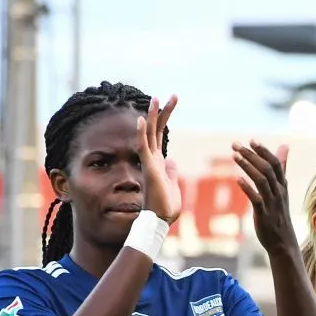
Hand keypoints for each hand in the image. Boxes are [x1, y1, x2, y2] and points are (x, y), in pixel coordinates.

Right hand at [138, 96, 182, 223]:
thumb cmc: (166, 206)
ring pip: (149, 134)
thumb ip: (171, 172)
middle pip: (157, 129)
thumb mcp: (173, 185)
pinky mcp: (149, 168)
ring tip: (156, 98)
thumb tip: (172, 160)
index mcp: (159, 161)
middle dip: (164, 112)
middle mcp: (152, 158)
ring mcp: (149, 162)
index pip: (162, 134)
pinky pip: (143, 147)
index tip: (173, 102)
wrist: (160, 220)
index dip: (167, 118)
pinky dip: (142, 133)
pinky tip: (142, 119)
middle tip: (173, 95)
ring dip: (153, 116)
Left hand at [233, 142, 294, 253]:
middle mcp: (279, 192)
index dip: (264, 151)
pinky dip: (247, 188)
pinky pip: (256, 199)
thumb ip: (281, 167)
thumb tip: (285, 145)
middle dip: (251, 155)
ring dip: (248, 167)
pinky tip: (237, 179)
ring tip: (234, 156)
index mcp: (282, 185)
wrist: (283, 242)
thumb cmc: (279, 213)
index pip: (275, 164)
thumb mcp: (281, 188)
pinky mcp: (263, 214)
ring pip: (262, 181)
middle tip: (235, 145)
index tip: (252, 140)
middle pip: (267, 169)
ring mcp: (272, 203)